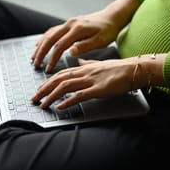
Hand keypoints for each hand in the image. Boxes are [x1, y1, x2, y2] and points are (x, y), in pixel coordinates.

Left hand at [30, 54, 165, 108]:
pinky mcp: (98, 89)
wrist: (134, 69)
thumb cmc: (119, 69)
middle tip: (34, 99)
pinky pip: (80, 96)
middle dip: (44, 89)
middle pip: (58, 80)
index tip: (39, 90)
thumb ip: (87, 64)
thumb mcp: (99, 64)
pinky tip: (60, 107)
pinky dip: (68, 102)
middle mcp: (84, 73)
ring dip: (52, 96)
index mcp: (84, 68)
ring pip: (65, 87)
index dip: (47, 82)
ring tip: (43, 104)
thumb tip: (78, 62)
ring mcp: (91, 81)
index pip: (60, 74)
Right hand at [31, 0, 140, 71]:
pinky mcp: (69, 23)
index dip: (52, 58)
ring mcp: (68, 23)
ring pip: (49, 34)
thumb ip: (85, 46)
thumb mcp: (101, 40)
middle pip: (50, 39)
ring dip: (40, 46)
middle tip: (35, 64)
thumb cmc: (108, 30)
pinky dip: (45, 38)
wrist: (112, 16)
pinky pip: (53, 31)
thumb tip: (71, 51)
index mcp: (77, 29)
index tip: (48, 69)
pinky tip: (40, 44)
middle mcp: (70, 24)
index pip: (60, 46)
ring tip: (34, 57)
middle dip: (41, 52)